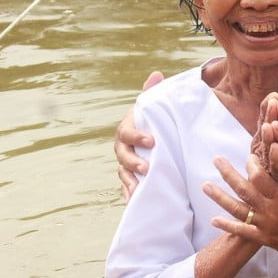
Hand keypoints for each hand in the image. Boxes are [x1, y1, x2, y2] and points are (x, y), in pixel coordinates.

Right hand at [115, 71, 163, 200]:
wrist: (153, 139)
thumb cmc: (154, 121)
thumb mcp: (155, 108)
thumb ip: (153, 93)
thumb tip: (156, 75)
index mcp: (127, 129)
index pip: (127, 133)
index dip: (137, 136)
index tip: (152, 140)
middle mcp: (122, 148)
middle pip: (123, 157)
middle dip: (134, 163)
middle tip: (148, 168)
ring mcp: (124, 164)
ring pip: (123, 174)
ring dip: (130, 182)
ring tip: (139, 190)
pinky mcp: (130, 178)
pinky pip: (126, 188)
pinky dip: (129, 195)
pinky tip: (133, 202)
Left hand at [203, 134, 277, 264]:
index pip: (259, 176)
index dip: (251, 164)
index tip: (249, 156)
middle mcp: (271, 212)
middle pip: (242, 190)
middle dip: (227, 173)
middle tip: (216, 160)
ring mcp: (266, 227)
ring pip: (237, 210)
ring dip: (220, 197)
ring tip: (205, 186)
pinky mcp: (266, 240)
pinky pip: (243, 232)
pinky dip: (227, 226)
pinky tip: (214, 220)